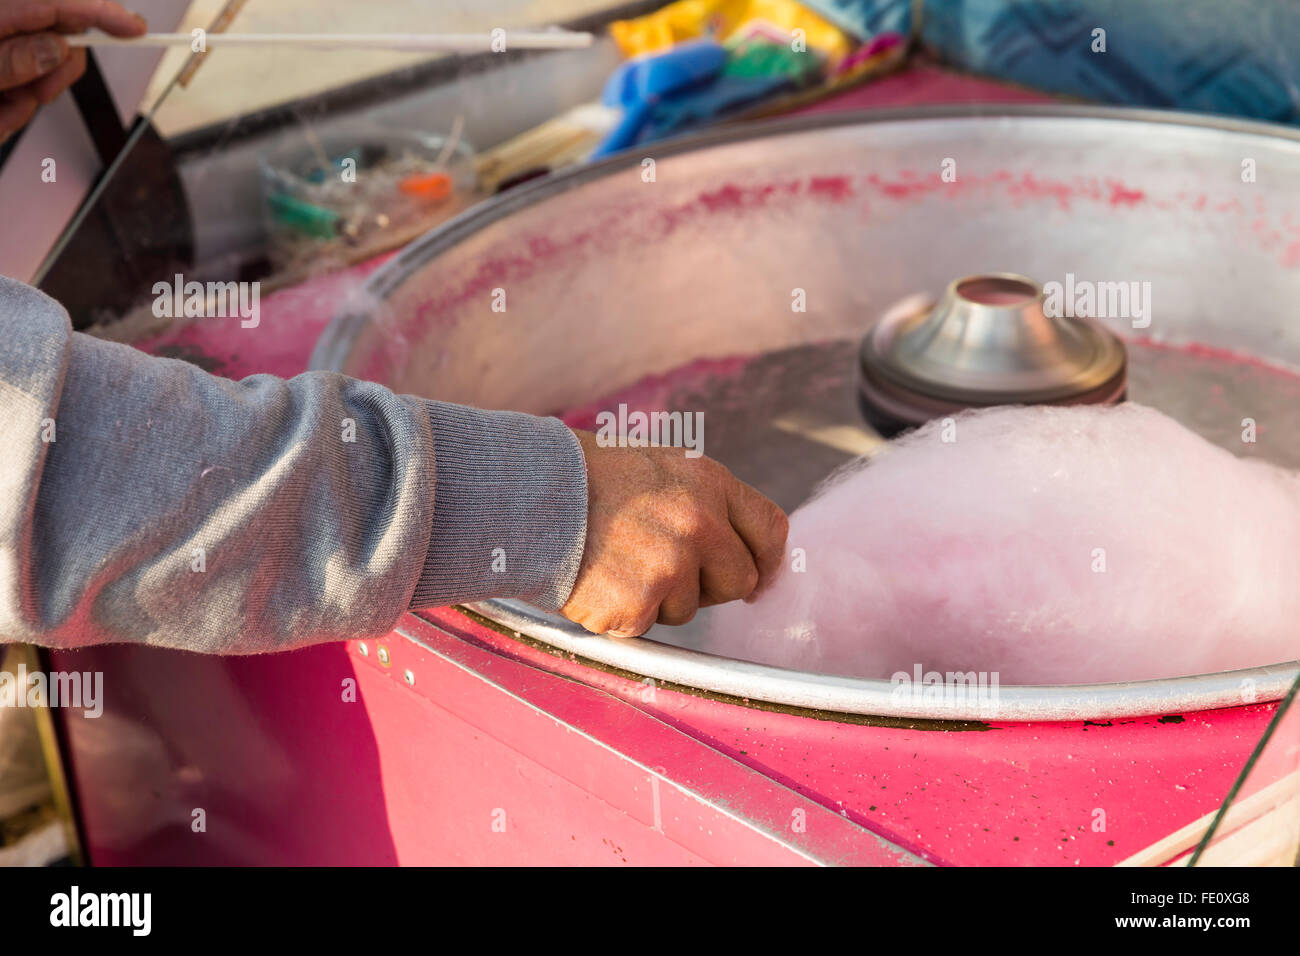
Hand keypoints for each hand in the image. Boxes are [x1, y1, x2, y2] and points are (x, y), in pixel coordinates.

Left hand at [1, 1, 145, 142]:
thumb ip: (12, 60)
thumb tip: (56, 47)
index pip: (57, 1)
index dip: (102, 11)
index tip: (136, 28)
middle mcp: (2, 23)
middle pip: (60, 35)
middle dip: (58, 71)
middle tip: (38, 95)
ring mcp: (5, 45)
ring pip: (46, 64)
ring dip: (31, 96)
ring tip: (3, 110)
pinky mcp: (7, 64)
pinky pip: (28, 81)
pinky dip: (17, 102)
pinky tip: (1, 108)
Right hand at [560, 429, 788, 636]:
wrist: (524, 493)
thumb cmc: (586, 476)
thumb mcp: (660, 466)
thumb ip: (703, 502)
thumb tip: (738, 550)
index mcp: (708, 482)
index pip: (770, 530)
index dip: (765, 558)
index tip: (754, 573)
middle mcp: (698, 524)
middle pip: (739, 581)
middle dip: (709, 584)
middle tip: (663, 569)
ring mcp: (669, 568)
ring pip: (688, 610)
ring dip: (657, 598)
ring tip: (614, 561)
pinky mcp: (636, 606)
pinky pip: (644, 626)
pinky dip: (620, 613)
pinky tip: (595, 580)